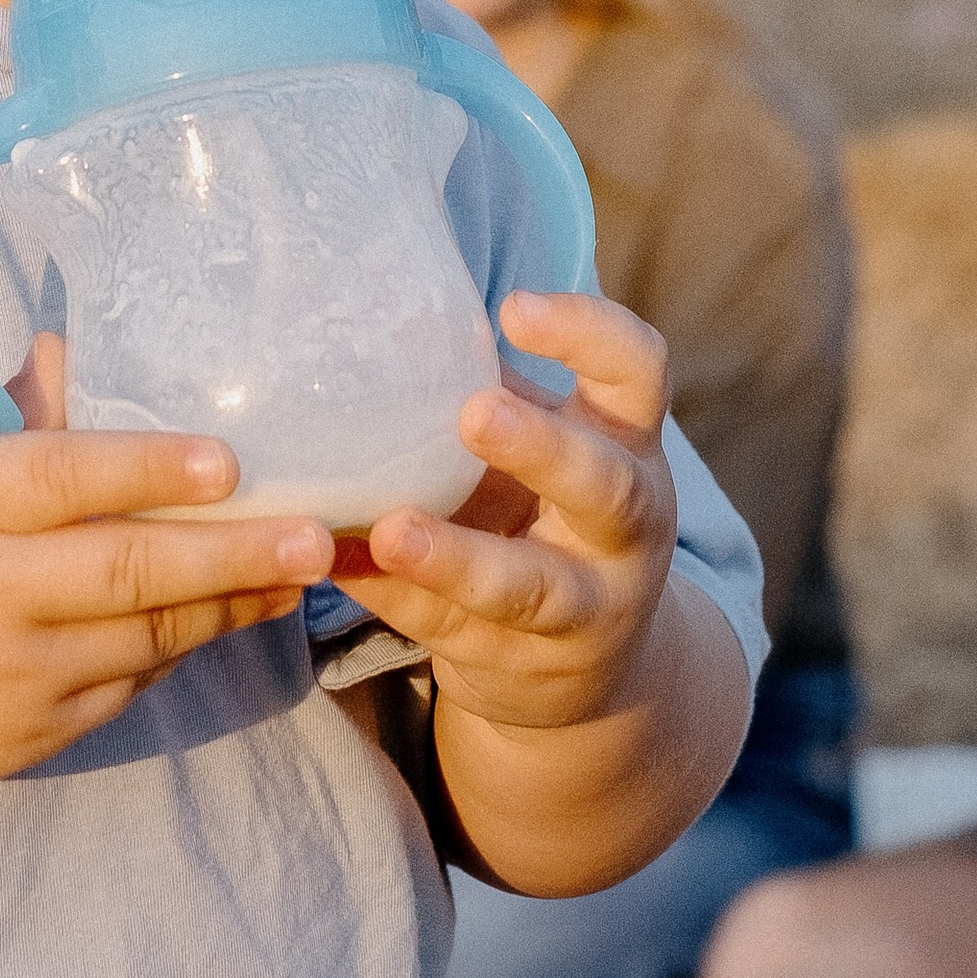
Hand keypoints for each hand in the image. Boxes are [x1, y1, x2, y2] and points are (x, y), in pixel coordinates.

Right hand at [0, 337, 335, 819]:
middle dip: (231, 551)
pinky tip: (222, 615)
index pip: (61, 478)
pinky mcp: (23, 735)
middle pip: (125, 567)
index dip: (149, 465)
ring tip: (298, 571)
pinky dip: (174, 650)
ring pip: (141, 636)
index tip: (230, 458)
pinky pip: (121, 688)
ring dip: (227, 603)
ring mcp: (6, 674)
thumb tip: (74, 352)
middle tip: (314, 533)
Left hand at [333, 289, 676, 735]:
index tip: (513, 307)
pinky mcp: (524, 667)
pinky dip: (394, 599)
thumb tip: (386, 306)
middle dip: (542, 450)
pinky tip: (338, 568)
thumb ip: (483, 385)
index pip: (638, 372)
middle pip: (605, 486)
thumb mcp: (542, 445)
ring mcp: (585, 608)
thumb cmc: (544, 509)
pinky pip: (453, 633)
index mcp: (629, 445)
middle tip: (474, 412)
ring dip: (458, 559)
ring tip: (391, 530)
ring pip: (530, 587)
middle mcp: (625, 529)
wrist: (588, 671)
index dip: (588, 332)